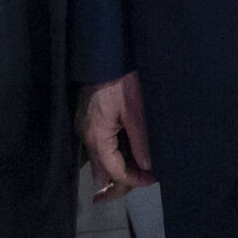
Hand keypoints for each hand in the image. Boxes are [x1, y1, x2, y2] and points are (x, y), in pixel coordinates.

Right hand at [80, 73, 154, 199]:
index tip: (152, 178)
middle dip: (121, 182)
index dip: (134, 179)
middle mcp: (86, 137)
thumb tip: (147, 166)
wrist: (103, 56)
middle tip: (144, 181)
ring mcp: (84, 129)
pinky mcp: (88, 121)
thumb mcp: (135, 111)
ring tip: (137, 173)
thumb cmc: (121, 81)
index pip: (114, 171)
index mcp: (97, 136)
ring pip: (99, 161)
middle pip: (102, 172)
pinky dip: (112, 155)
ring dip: (117, 169)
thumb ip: (140, 141)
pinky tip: (127, 155)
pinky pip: (99, 147)